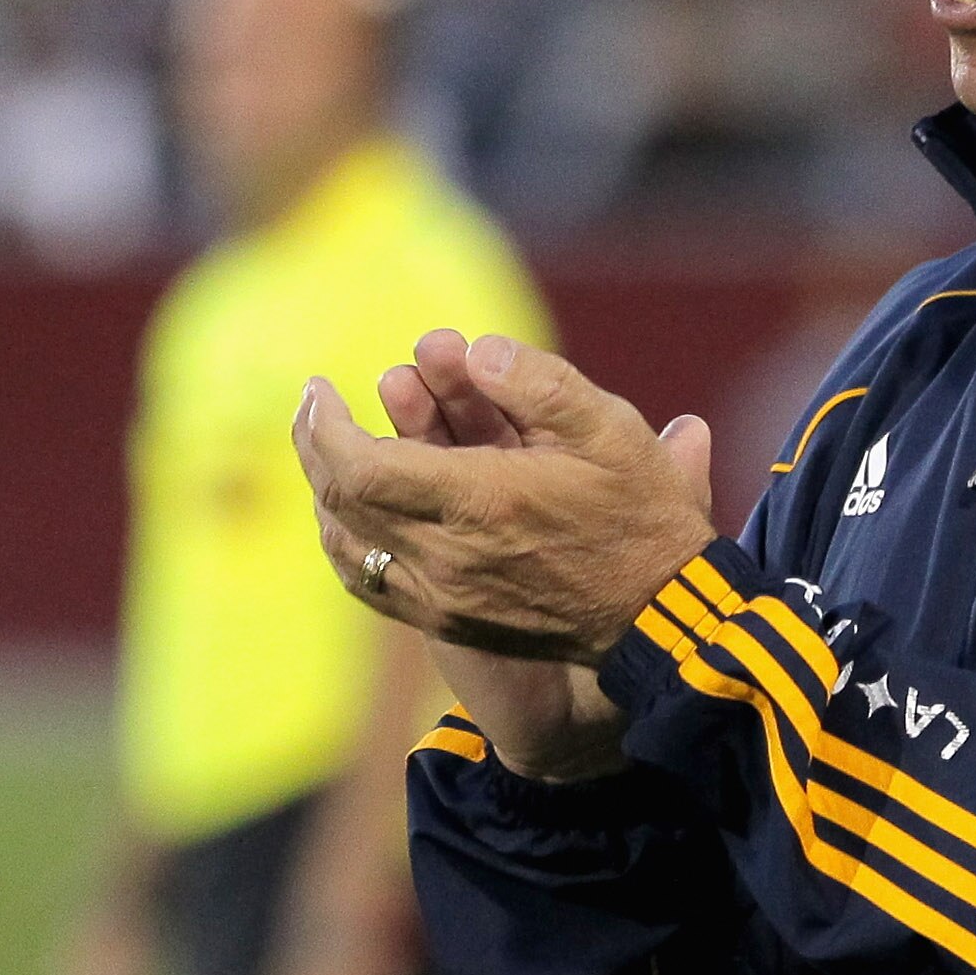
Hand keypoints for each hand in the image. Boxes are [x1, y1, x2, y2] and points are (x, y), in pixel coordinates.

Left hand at [330, 330, 714, 781]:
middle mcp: (447, 560)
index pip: (360, 468)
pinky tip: (352, 508)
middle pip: (342, 503)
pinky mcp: (448, 624)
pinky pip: (370, 583)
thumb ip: (537, 381)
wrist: (660, 616)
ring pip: (347, 547)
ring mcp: (442, 601)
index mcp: (480, 505)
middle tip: (314, 402)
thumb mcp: (609, 428)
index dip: (325, 425)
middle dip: (316, 445)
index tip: (319, 387)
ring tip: (326, 446)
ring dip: (326, 491)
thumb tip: (473, 351)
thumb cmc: (640, 515)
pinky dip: (348, 539)